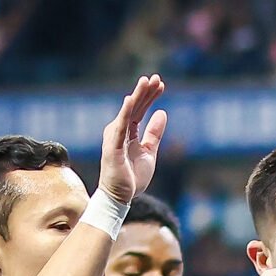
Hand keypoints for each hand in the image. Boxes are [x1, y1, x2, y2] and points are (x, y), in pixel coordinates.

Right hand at [97, 75, 167, 203]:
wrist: (120, 197)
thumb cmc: (132, 177)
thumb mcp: (149, 152)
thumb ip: (154, 133)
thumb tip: (162, 112)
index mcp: (128, 132)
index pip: (140, 110)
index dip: (150, 97)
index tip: (161, 84)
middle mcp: (119, 131)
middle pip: (135, 107)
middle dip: (145, 91)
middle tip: (156, 77)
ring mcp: (115, 137)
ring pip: (127, 112)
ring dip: (137, 96)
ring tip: (146, 81)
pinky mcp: (113, 146)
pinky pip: (120, 127)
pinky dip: (125, 113)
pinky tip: (131, 100)